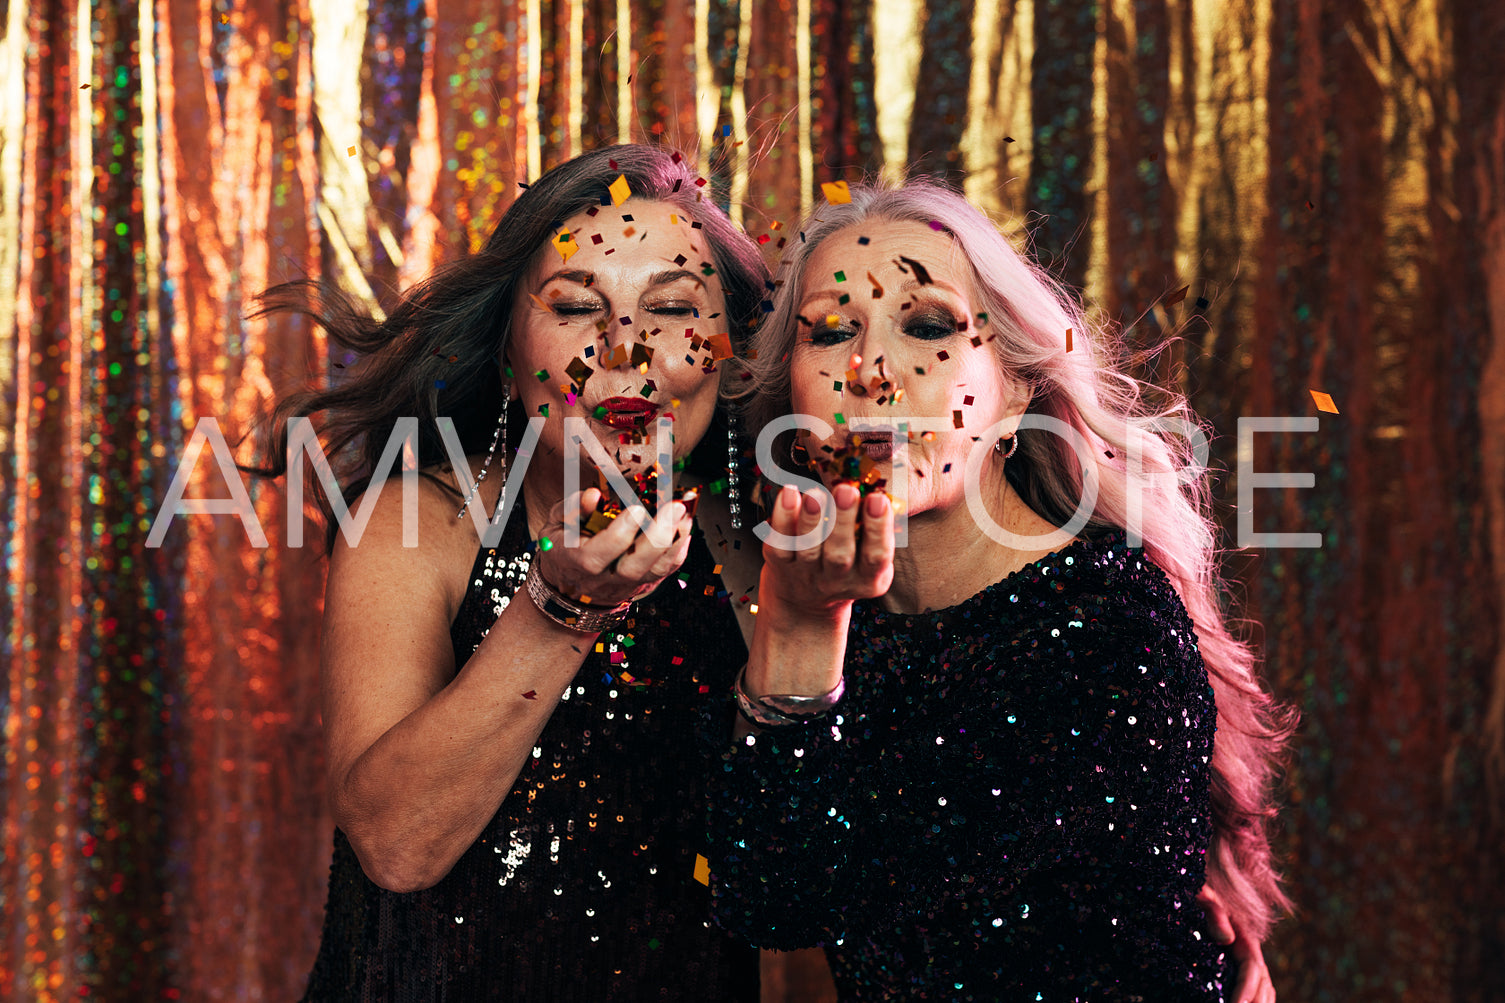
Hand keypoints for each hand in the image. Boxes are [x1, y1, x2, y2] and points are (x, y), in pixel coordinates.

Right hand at [534, 487, 694, 606]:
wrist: (569, 588)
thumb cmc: (563, 547)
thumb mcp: (556, 526)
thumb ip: (571, 510)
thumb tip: (593, 495)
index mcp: (577, 562)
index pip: (598, 554)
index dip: (619, 533)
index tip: (636, 509)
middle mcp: (603, 579)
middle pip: (633, 567)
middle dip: (657, 537)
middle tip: (674, 506)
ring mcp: (625, 585)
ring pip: (654, 571)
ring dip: (674, 542)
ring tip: (685, 515)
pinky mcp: (642, 585)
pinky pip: (664, 573)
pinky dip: (678, 552)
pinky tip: (685, 529)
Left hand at [760, 483, 893, 614]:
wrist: (805, 602)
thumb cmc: (848, 566)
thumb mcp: (869, 557)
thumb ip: (875, 529)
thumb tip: (877, 487)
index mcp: (868, 579)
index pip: (877, 556)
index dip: (878, 529)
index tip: (879, 499)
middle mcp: (836, 580)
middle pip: (840, 555)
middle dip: (844, 521)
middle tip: (847, 490)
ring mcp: (806, 574)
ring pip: (808, 549)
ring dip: (812, 519)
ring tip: (815, 493)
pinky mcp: (781, 566)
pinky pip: (780, 543)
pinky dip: (782, 518)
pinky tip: (788, 493)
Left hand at [1196, 885, 1274, 1002]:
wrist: (1194, 893)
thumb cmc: (1196, 893)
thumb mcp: (1202, 896)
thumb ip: (1214, 912)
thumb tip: (1226, 938)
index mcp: (1245, 936)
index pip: (1253, 968)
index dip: (1247, 990)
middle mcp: (1250, 951)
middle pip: (1263, 984)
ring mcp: (1245, 960)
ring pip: (1263, 989)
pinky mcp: (1236, 966)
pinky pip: (1253, 988)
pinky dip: (1254, 1000)